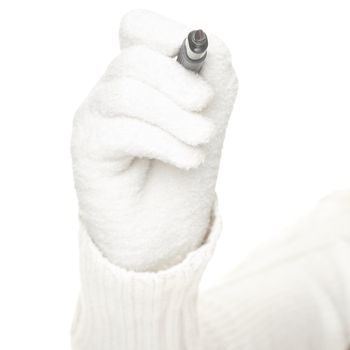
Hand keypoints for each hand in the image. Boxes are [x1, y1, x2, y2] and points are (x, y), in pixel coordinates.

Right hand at [71, 10, 237, 270]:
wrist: (161, 221)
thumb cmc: (182, 165)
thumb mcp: (210, 115)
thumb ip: (213, 75)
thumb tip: (208, 43)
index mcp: (142, 76)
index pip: (137, 29)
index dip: (167, 37)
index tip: (197, 63)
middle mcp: (112, 89)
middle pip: (134, 61)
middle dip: (178, 84)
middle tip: (205, 107)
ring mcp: (95, 116)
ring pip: (125, 93)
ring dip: (174, 118)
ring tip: (202, 139)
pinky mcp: (87, 146)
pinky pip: (122, 131)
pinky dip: (164, 143)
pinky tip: (189, 160)